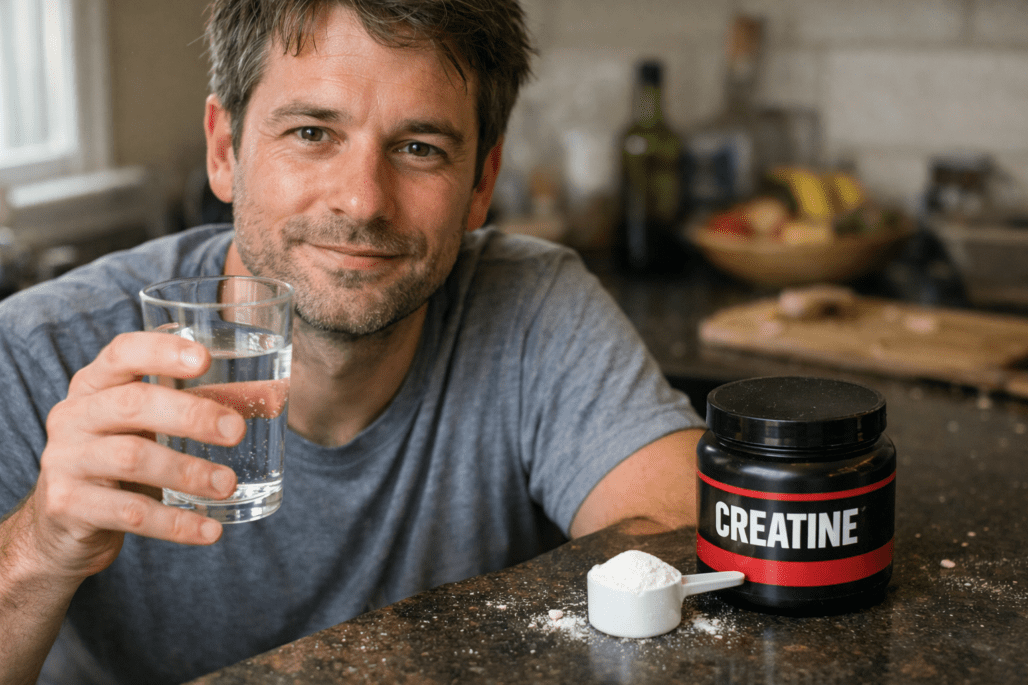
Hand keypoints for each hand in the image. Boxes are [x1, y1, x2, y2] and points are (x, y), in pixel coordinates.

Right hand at [23, 331, 243, 580]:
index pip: (122, 353)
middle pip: (133, 404)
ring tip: (228, 484)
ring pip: (131, 458)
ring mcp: (65, 460)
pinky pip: (129, 513)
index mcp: (94, 385)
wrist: (61, 526)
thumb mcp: (149, 426)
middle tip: (236, 432)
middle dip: (191, 415)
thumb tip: (273, 396)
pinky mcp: (67, 505)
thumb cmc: (118, 459)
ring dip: (188, 472)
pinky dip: (175, 523)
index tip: (205, 359)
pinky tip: (210, 530)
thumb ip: (200, 404)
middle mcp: (73, 415)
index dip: (162, 351)